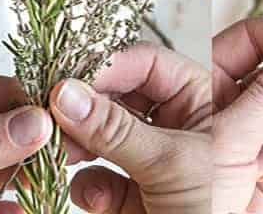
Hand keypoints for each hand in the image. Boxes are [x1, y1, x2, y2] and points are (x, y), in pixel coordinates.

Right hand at [48, 41, 210, 213]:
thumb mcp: (173, 165)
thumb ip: (117, 128)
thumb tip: (65, 91)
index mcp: (206, 101)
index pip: (152, 62)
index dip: (109, 66)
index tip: (68, 80)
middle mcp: (178, 121)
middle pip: (119, 94)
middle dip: (87, 107)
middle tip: (56, 116)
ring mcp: (153, 152)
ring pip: (102, 130)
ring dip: (79, 141)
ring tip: (65, 153)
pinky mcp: (132, 184)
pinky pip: (99, 171)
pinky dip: (89, 183)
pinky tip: (96, 199)